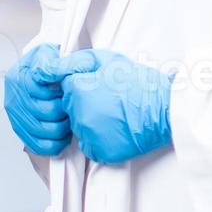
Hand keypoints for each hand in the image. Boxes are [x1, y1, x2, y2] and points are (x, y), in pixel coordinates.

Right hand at [4, 44, 70, 156]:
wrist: (36, 72)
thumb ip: (51, 59)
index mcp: (18, 77)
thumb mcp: (47, 52)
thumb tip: (54, 71)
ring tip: (68, 119)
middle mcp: (14, 98)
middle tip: (72, 106)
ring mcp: (15, 116)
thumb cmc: (44, 63)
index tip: (67, 90)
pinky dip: (54, 144)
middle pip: (45, 112)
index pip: (43, 91)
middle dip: (64, 111)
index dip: (60, 93)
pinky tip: (62, 136)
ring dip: (61, 128)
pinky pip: (38, 145)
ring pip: (43, 131)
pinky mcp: (20, 130)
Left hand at [50, 49, 173, 163]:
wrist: (165, 109)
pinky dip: (98, 140)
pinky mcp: (100, 151)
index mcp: (78, 90)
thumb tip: (46, 69)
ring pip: (79, 127)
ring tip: (114, 114)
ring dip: (91, 121)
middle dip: (85, 103)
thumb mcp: (106, 60)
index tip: (102, 85)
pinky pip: (89, 146)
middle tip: (110, 99)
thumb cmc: (138, 81)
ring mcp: (89, 135)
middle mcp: (79, 114)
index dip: (84, 85)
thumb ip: (73, 63)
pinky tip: (115, 129)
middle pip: (71, 108)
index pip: (67, 88)